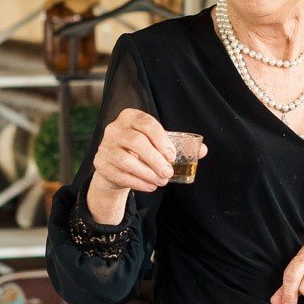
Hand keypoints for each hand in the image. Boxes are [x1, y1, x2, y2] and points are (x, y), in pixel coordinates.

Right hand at [90, 108, 207, 194]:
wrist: (117, 165)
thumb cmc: (142, 150)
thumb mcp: (158, 143)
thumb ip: (179, 145)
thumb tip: (203, 150)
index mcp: (130, 116)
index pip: (146, 123)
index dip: (161, 140)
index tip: (172, 156)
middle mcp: (114, 128)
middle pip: (136, 142)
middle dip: (155, 159)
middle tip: (168, 173)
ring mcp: (105, 146)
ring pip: (126, 160)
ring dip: (147, 173)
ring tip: (161, 182)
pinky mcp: (100, 164)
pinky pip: (119, 175)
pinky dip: (138, 182)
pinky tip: (150, 186)